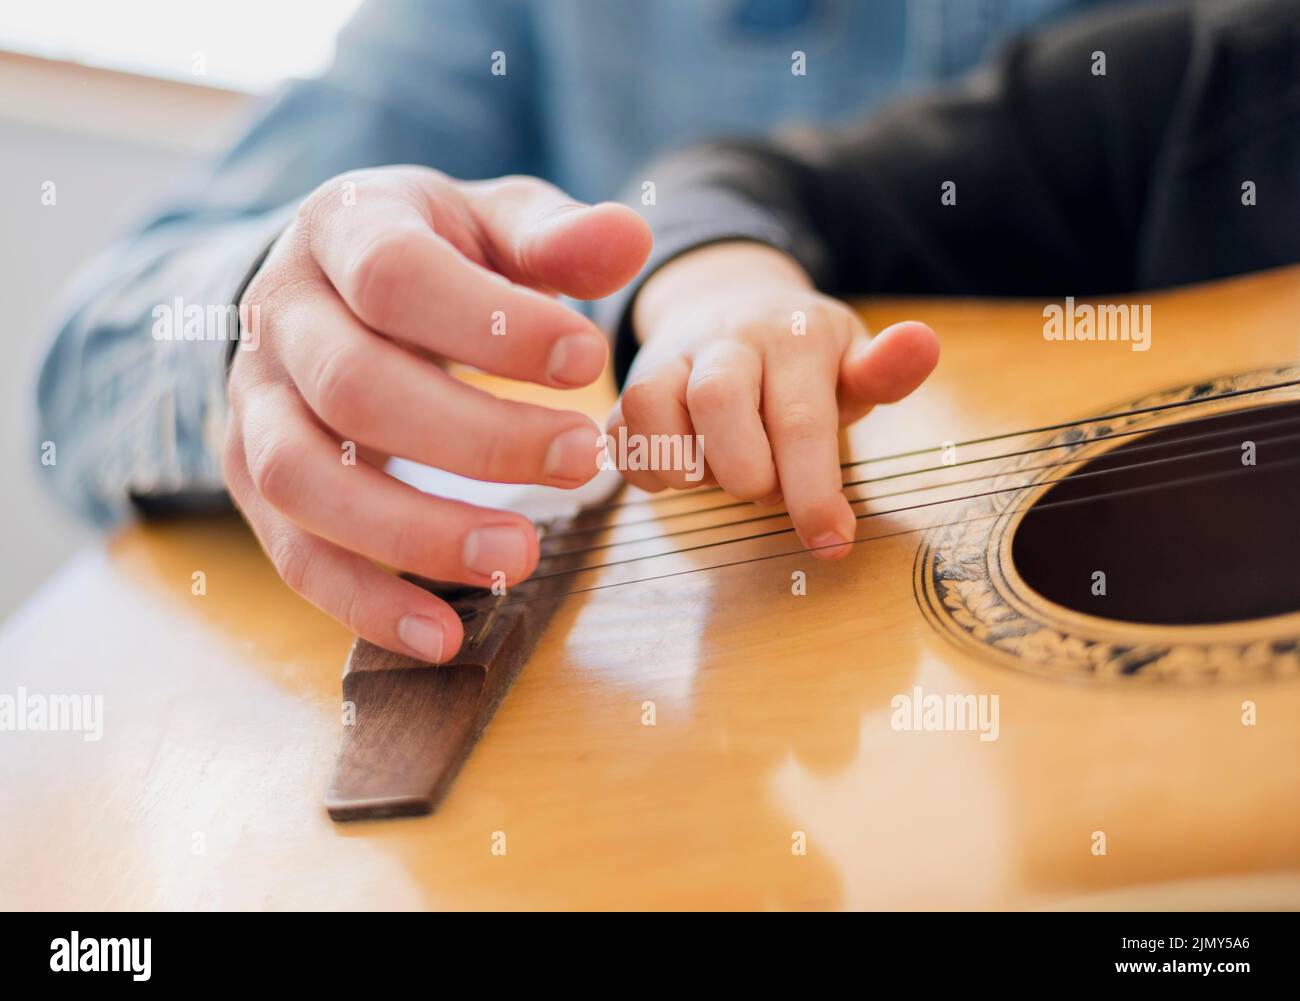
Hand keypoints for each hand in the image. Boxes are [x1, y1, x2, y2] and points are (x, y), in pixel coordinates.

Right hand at [224, 166, 651, 660]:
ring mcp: (255, 404)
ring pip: (306, 480)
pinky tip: (446, 637)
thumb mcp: (490, 221)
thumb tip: (632, 236)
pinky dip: (366, 603)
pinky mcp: (254, 481)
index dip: (491, 325)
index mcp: (341, 229)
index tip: (588, 359)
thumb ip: (555, 235)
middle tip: (583, 461)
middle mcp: (279, 317)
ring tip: (519, 558)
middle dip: (475, 437)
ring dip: (414, 532)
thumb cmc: (432, 252)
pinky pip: (295, 553)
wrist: (327, 283)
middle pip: (354, 387)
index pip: (398, 276)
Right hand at [611, 241, 937, 556]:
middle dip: (744, 472)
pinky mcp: (633, 380)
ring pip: (652, 405)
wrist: (731, 304)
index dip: (813, 491)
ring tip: (715, 476)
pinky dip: (646, 467)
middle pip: (719, 401)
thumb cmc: (803, 359)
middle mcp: (728, 338)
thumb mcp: (851, 360)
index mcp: (794, 336)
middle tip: (764, 489)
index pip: (802, 418)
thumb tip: (924, 342)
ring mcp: (673, 355)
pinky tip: (681, 472)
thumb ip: (885, 371)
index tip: (832, 543)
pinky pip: (620, 429)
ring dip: (685, 467)